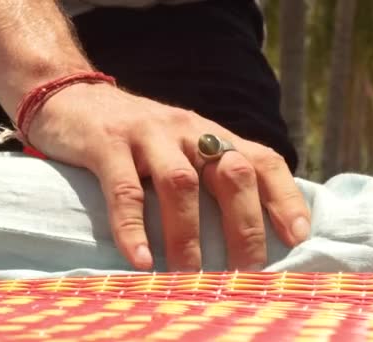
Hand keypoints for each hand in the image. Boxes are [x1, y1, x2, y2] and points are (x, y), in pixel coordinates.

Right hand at [26, 82, 310, 270]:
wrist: (75, 96)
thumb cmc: (141, 138)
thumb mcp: (186, 147)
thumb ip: (213, 175)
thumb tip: (249, 230)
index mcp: (214, 135)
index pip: (263, 160)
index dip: (285, 198)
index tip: (298, 237)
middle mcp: (190, 131)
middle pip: (233, 173)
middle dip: (245, 226)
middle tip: (246, 271)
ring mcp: (149, 135)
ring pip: (182, 184)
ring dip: (188, 235)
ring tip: (190, 275)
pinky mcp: (108, 144)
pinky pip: (124, 189)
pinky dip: (133, 228)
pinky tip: (140, 259)